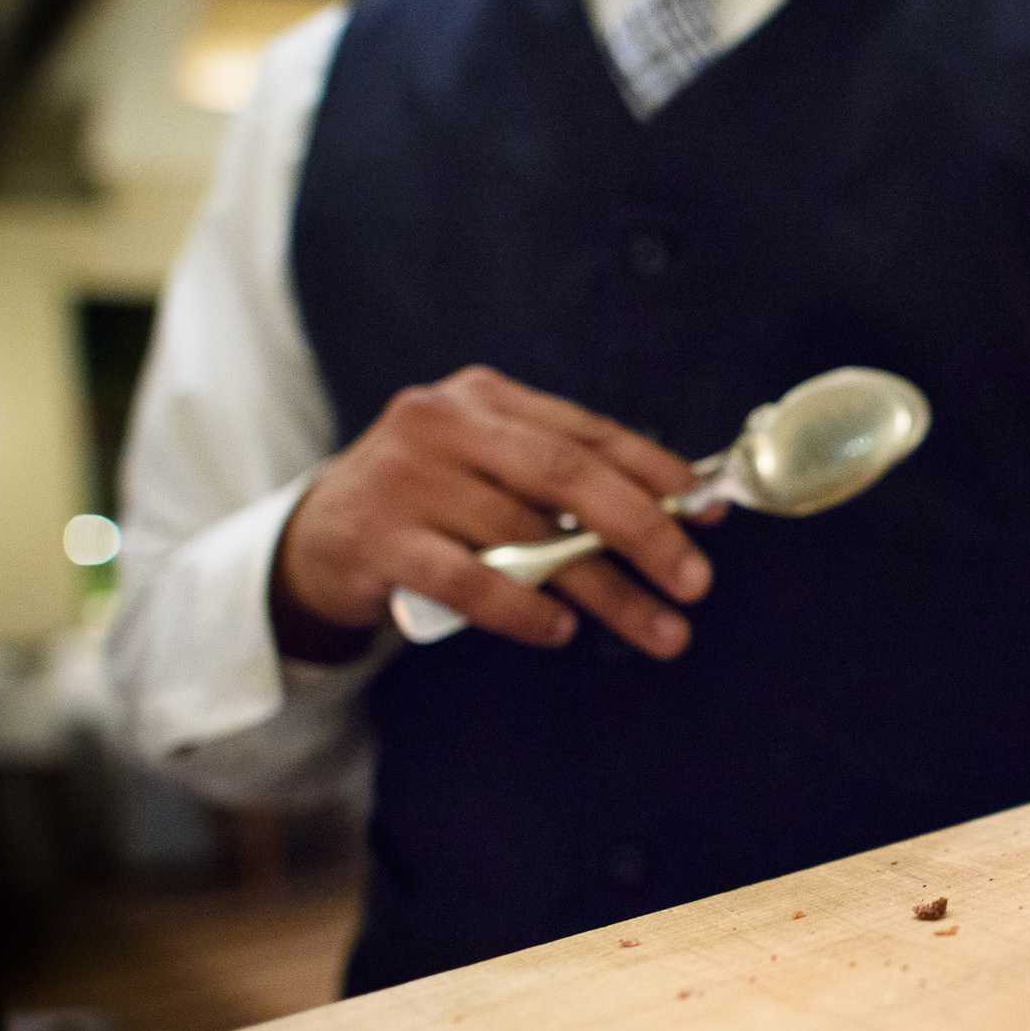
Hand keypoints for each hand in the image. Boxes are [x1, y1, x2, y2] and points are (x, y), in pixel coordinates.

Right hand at [271, 366, 713, 661]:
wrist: (318, 538)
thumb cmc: (432, 505)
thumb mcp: (490, 470)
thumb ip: (564, 482)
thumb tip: (683, 511)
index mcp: (486, 398)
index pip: (588, 431)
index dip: (657, 471)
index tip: (711, 512)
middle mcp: (444, 423)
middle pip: (566, 475)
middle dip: (644, 530)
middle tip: (696, 582)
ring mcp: (406, 478)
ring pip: (526, 539)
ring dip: (602, 592)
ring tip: (657, 630)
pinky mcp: (377, 538)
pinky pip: (468, 580)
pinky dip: (522, 608)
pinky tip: (561, 632)